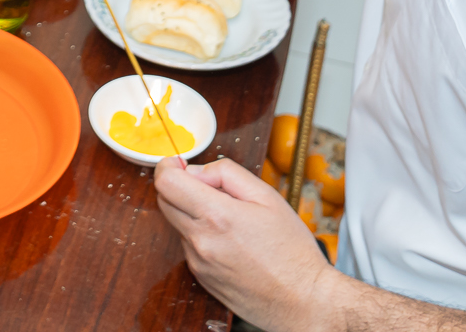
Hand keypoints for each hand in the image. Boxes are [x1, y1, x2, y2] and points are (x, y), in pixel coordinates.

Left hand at [154, 156, 338, 328]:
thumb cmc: (291, 250)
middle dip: (178, 187)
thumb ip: (226, 173)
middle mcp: (200, 241)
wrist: (301, 300)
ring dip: (191, 213)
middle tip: (207, 187)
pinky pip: (189, 246)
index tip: (178, 164)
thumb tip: (197, 171)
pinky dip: (200, 236)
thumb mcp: (267, 197)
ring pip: (177, 223)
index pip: (166, 183)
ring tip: (229, 219)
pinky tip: (229, 241)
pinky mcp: (200, 276)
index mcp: (216, 216)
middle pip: (164, 201)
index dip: (168, 166)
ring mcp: (198, 262)